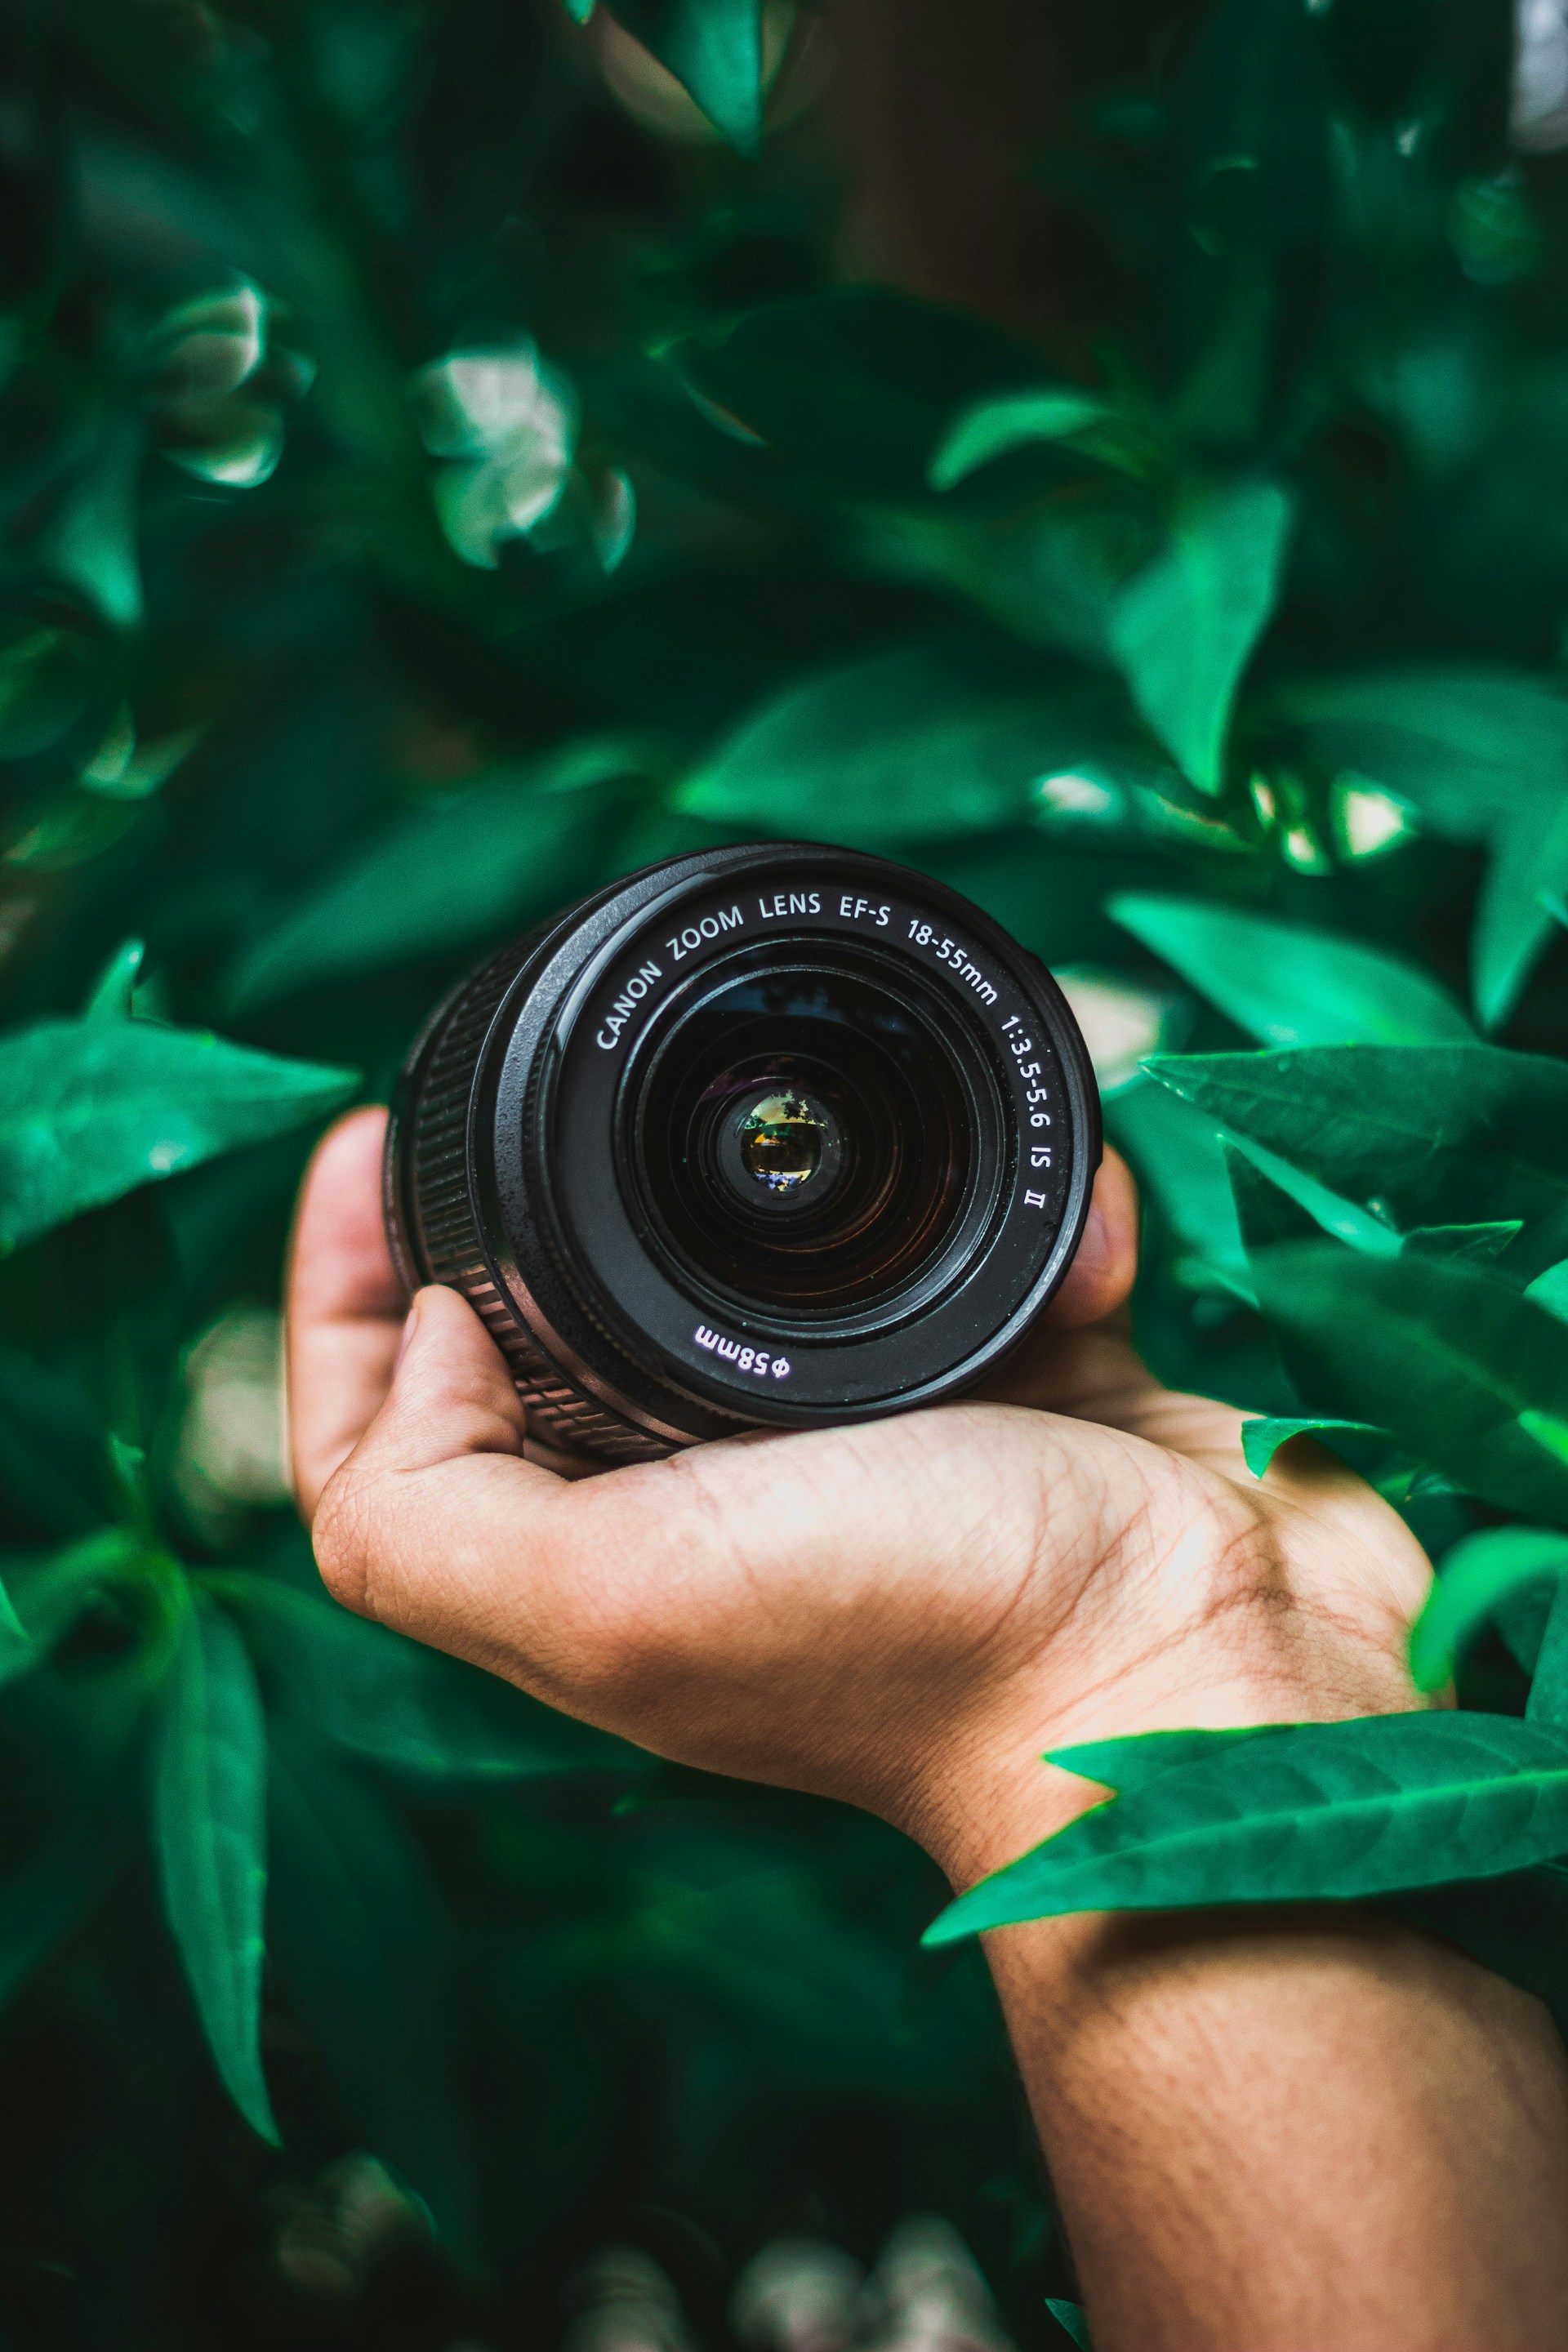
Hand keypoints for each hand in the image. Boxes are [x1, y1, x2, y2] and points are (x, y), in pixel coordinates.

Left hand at [286, 1107, 1429, 1882]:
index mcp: (601, 1551)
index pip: (394, 1425)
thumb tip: (429, 1321)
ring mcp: (868, 1445)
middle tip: (548, 1072)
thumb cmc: (927, 1641)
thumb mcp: (615, 1603)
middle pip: (563, 1330)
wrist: (1208, 1673)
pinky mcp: (1018, 1396)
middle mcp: (715, 1502)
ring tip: (834, 1093)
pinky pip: (977, 1263)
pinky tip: (1059, 1214)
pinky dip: (1012, 1216)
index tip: (367, 1134)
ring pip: (774, 1274)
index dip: (340, 1285)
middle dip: (539, 1196)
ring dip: (803, 1182)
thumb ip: (435, 1502)